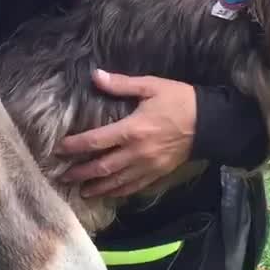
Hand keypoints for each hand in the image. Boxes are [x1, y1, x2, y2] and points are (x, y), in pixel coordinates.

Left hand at [56, 69, 195, 198]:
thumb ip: (121, 84)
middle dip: (80, 173)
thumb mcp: (151, 86)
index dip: (75, 147)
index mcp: (132, 130)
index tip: (59, 150)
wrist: (210, 123)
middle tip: (63, 177)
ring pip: (116, 182)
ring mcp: (147, 166)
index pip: (95, 141)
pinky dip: (118, 192)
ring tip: (81, 191)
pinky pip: (134, 187)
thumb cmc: (179, 100)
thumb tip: (95, 75)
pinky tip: (108, 193)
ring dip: (96, 187)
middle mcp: (136, 152)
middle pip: (101, 167)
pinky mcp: (157, 174)